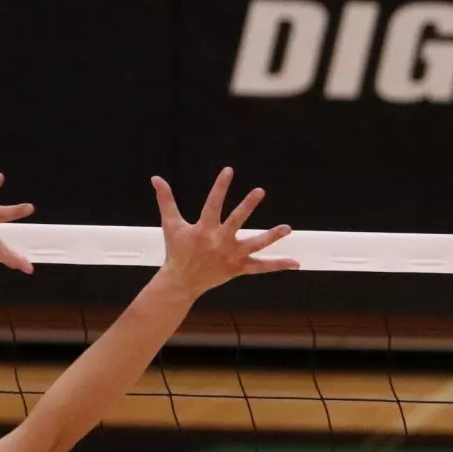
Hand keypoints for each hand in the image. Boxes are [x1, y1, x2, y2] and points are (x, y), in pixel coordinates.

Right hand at [150, 168, 296, 296]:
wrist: (181, 281)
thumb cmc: (177, 250)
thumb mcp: (170, 224)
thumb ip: (166, 200)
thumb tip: (156, 178)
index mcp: (204, 229)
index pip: (213, 203)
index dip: (220, 187)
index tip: (229, 170)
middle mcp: (219, 241)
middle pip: (236, 221)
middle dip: (248, 206)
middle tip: (260, 190)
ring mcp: (231, 255)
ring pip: (255, 244)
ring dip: (272, 236)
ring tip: (288, 228)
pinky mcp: (239, 268)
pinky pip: (261, 267)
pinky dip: (278, 265)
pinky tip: (296, 262)